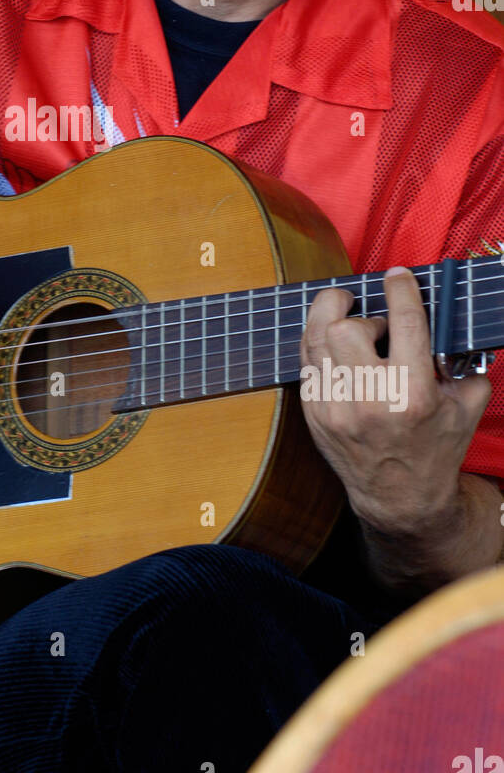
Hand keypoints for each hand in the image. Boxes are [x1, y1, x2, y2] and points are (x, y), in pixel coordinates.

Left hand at [298, 266, 491, 534]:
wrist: (400, 497)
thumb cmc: (436, 448)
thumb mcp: (466, 405)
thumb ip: (464, 361)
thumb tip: (452, 319)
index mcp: (411, 393)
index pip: (403, 321)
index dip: (400, 289)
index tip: (397, 275)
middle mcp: (369, 398)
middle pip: (345, 326)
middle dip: (356, 310)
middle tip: (372, 319)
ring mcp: (335, 406)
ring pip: (316, 337)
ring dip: (331, 319)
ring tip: (348, 320)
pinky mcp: (314, 412)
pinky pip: (306, 360)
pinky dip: (320, 346)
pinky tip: (336, 348)